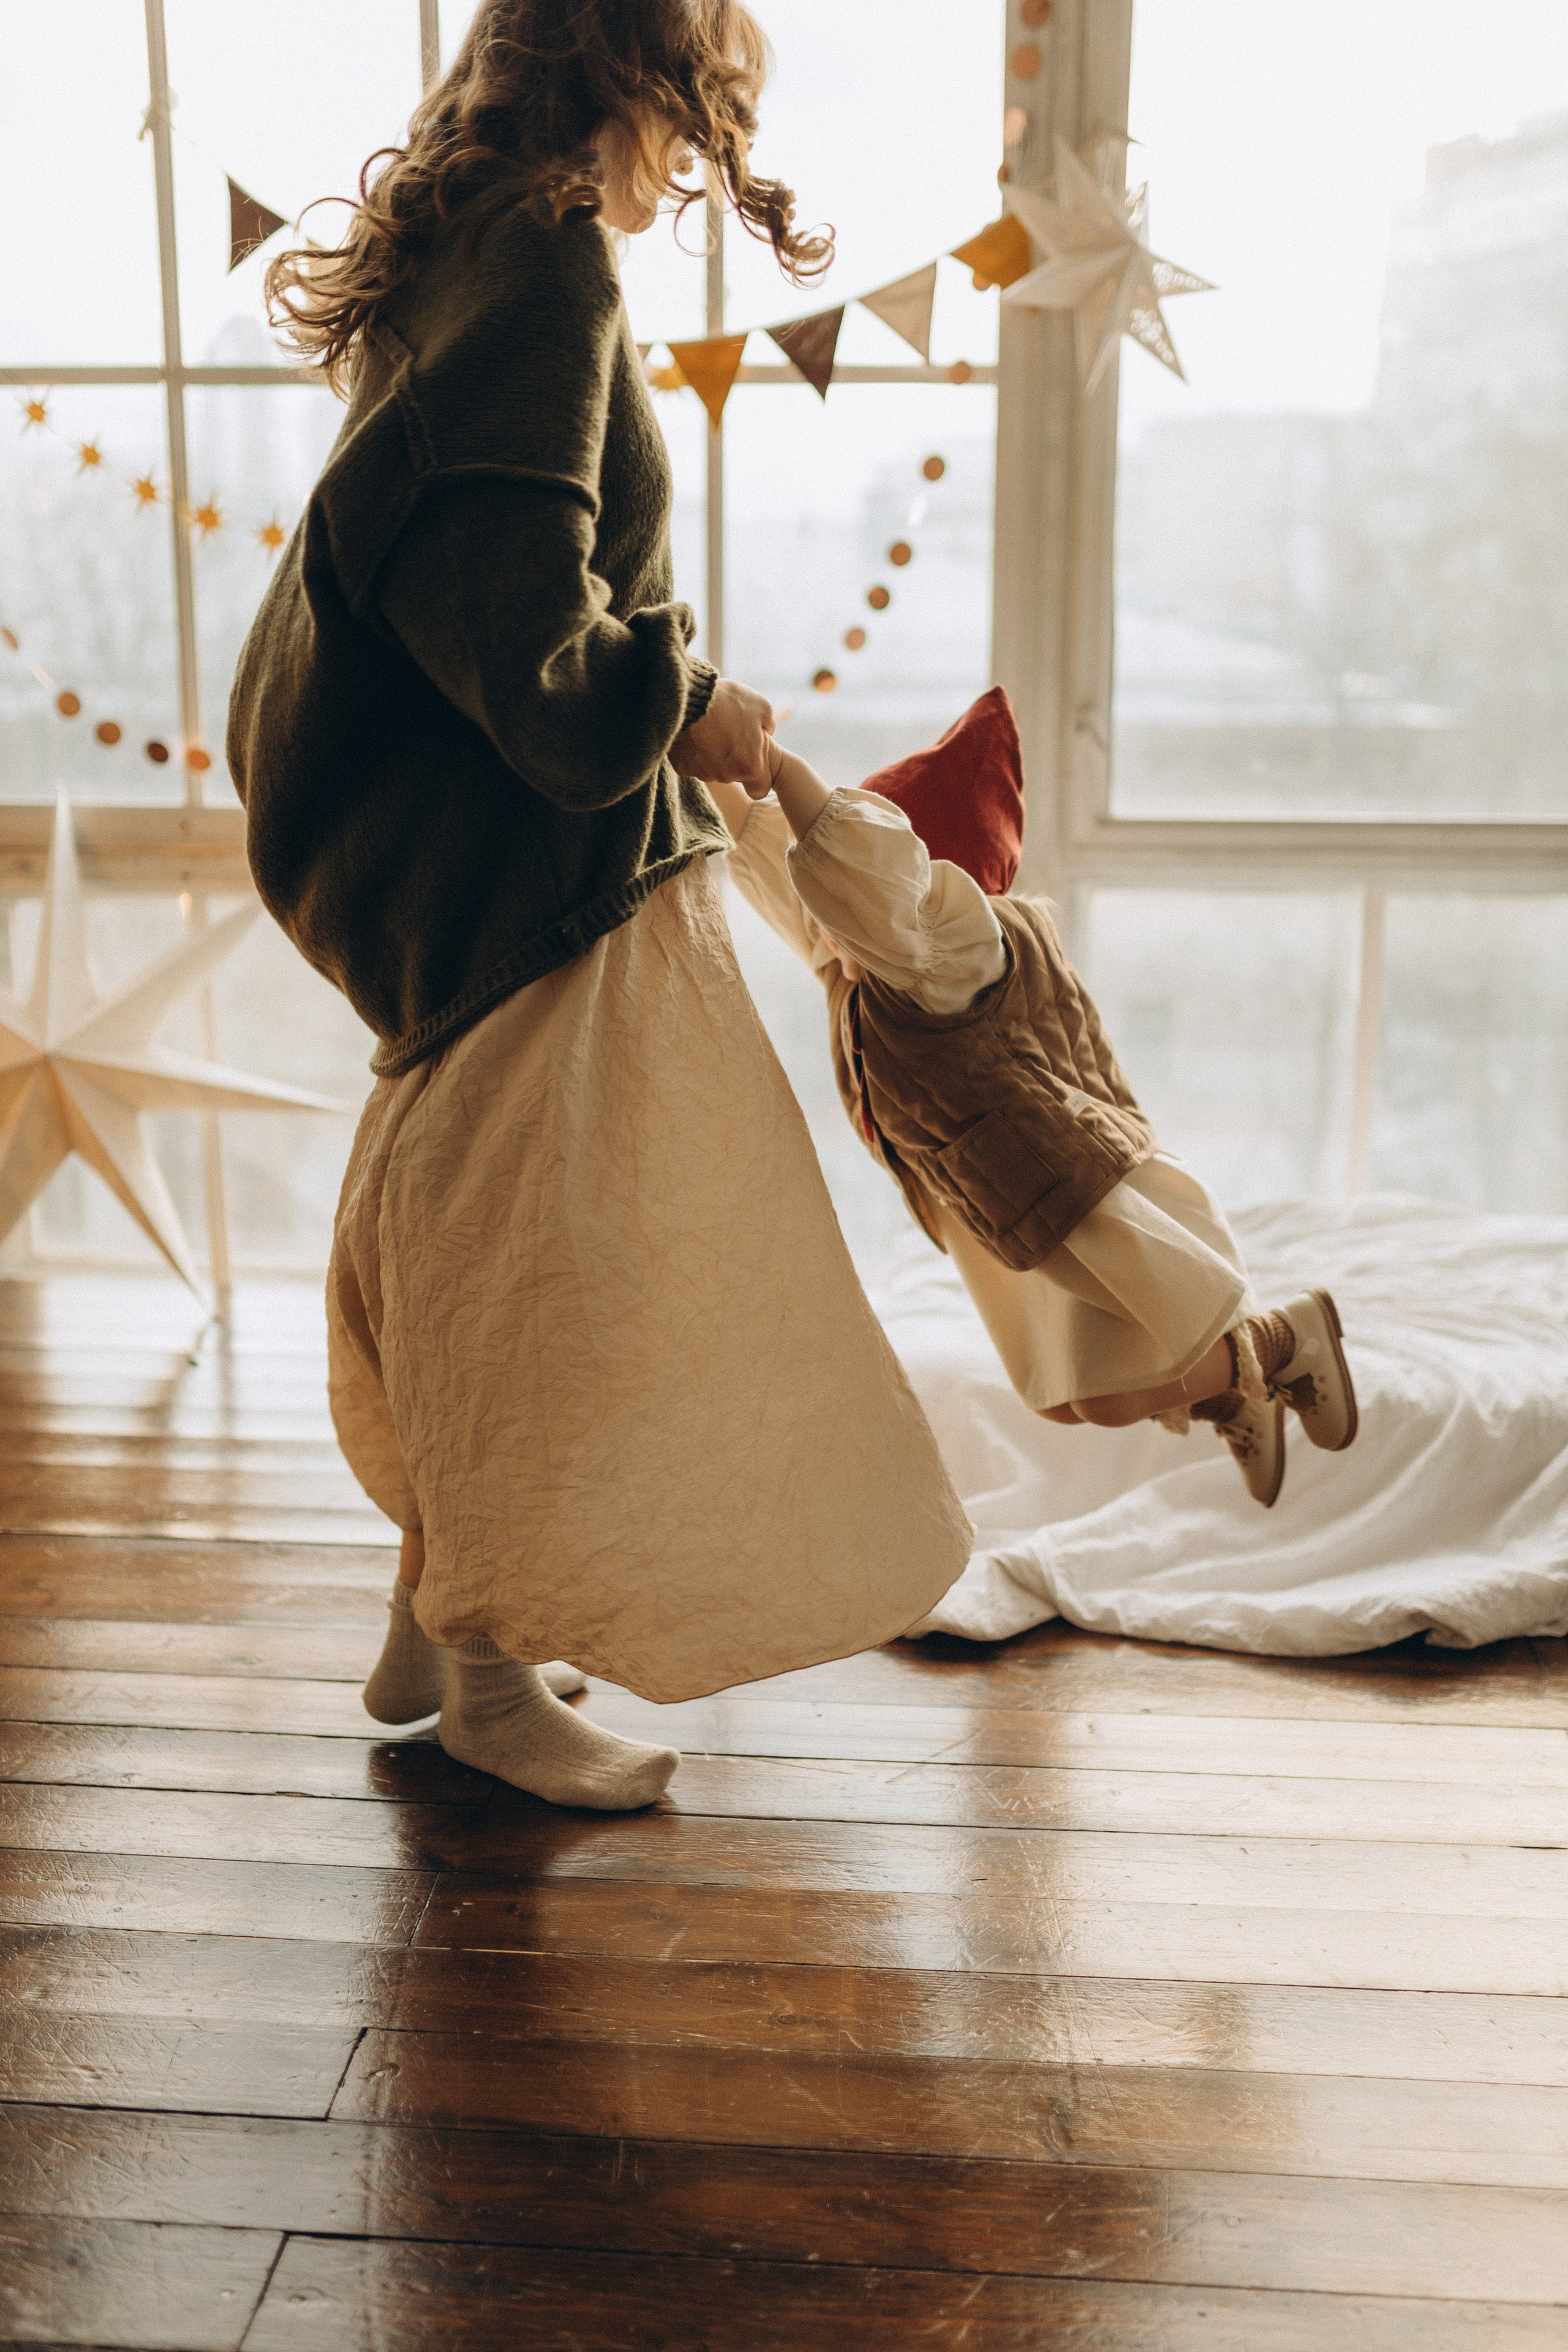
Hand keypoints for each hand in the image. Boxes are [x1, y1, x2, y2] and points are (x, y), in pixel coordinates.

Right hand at [670, 677, 775, 794]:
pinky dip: (693, 750)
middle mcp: (726, 776)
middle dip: (734, 758)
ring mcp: (702, 773)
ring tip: (710, 728)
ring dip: (713, 753)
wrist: (688, 698)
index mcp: (750, 767)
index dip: (759, 776)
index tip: (753, 760)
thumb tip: (764, 733)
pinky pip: (691, 762)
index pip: (759, 790)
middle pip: (734, 774)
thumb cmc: (728, 702)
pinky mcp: (682, 766)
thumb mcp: (761, 707)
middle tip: (728, 732)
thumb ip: (768, 726)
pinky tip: (694, 732)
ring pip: (712, 768)